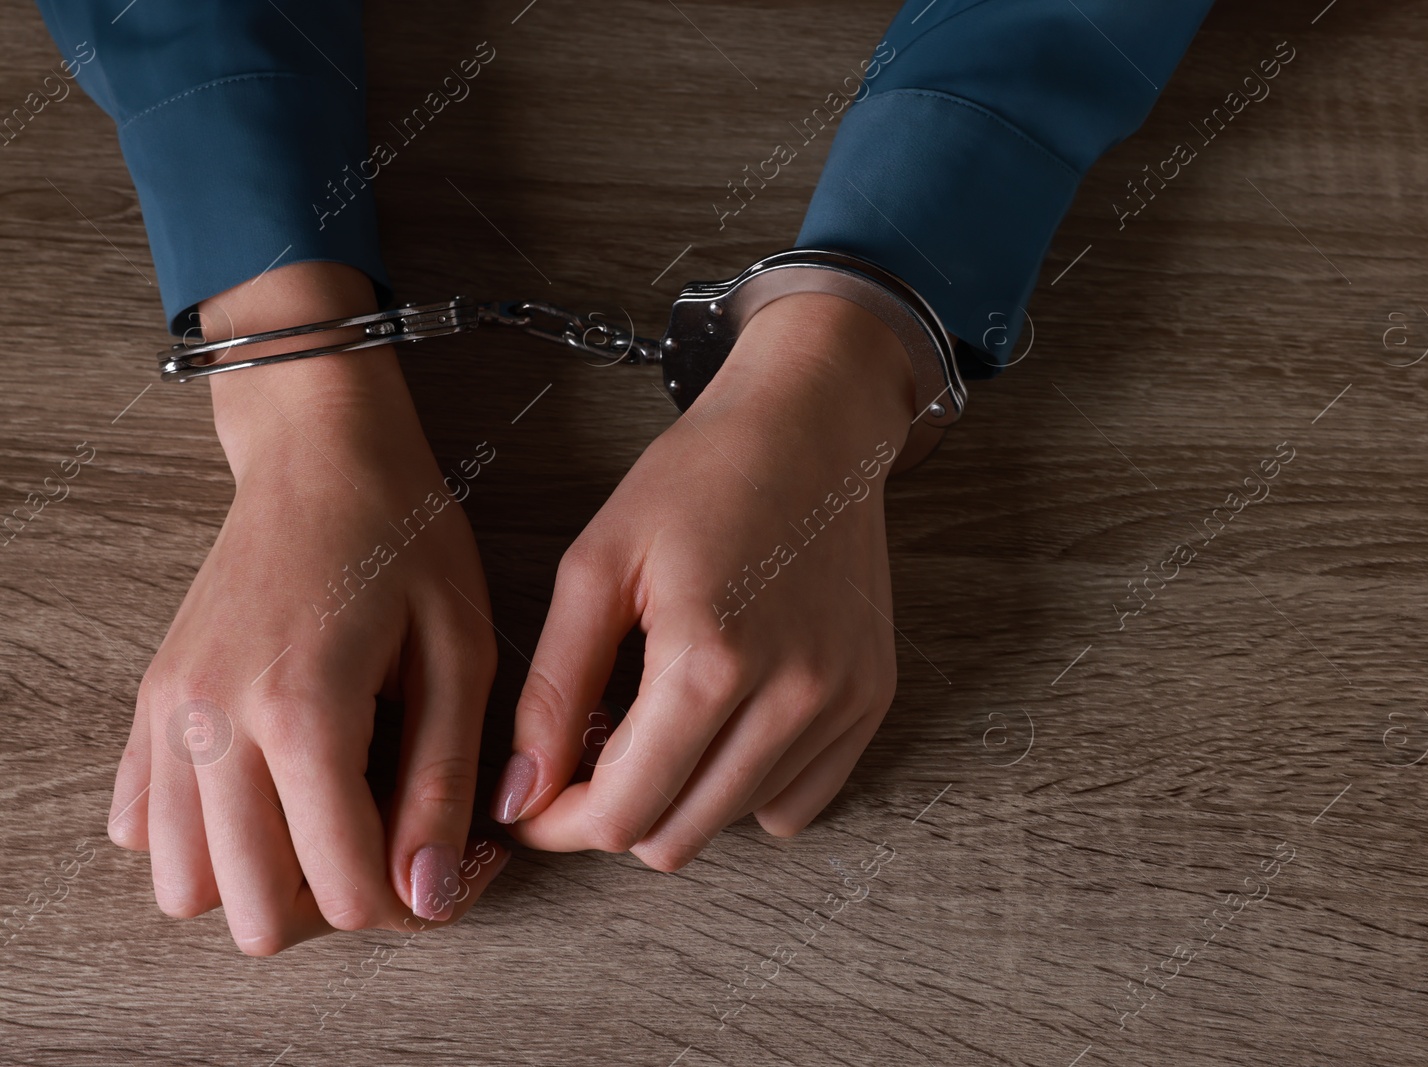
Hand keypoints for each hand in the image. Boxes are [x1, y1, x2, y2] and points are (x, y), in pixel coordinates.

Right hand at [108, 262, 505, 953]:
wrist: (319, 450)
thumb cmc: (404, 538)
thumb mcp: (459, 653)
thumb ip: (443, 780)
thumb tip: (426, 895)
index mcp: (303, 713)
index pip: (343, 889)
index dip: (410, 902)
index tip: (448, 865)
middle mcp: (213, 727)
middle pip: (254, 912)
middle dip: (334, 903)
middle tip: (390, 845)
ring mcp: (167, 716)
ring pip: (184, 885)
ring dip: (261, 881)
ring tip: (329, 821)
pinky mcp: (150, 703)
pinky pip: (144, 826)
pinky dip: (201, 838)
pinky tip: (268, 790)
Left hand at [494, 290, 916, 869]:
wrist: (812, 423)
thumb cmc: (700, 477)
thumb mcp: (598, 564)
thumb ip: (554, 690)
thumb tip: (522, 795)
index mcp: (711, 661)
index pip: (621, 814)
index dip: (559, 825)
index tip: (533, 803)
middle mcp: (791, 696)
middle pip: (676, 838)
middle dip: (613, 815)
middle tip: (586, 760)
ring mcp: (842, 702)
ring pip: (735, 825)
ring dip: (680, 797)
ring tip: (658, 723)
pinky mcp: (872, 698)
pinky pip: (797, 801)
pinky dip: (748, 788)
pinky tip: (725, 724)